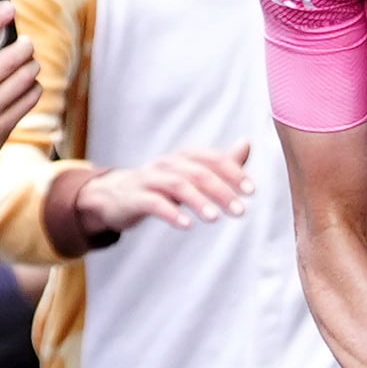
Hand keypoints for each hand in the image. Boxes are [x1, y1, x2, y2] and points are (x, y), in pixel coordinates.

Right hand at [0, 4, 38, 221]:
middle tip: (24, 43)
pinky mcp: (0, 130)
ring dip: (31, 66)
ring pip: (24, 78)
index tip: (7, 8)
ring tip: (27, 64)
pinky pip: (28, 99)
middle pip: (7, 58)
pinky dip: (33, 88)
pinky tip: (27, 86)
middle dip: (22, 46)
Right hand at [71, 145, 255, 233]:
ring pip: (177, 185)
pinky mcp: (134, 197)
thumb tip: (247, 143)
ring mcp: (149, 179)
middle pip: (198, 173)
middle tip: (240, 211)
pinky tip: (186, 224)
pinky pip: (154, 203)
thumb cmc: (160, 186)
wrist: (115, 196)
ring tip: (215, 218)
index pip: (212, 158)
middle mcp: (167, 164)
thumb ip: (219, 163)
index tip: (251, 191)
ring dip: (199, 201)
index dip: (233, 172)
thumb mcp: (190, 175)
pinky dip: (171, 212)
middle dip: (221, 191)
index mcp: (183, 157)